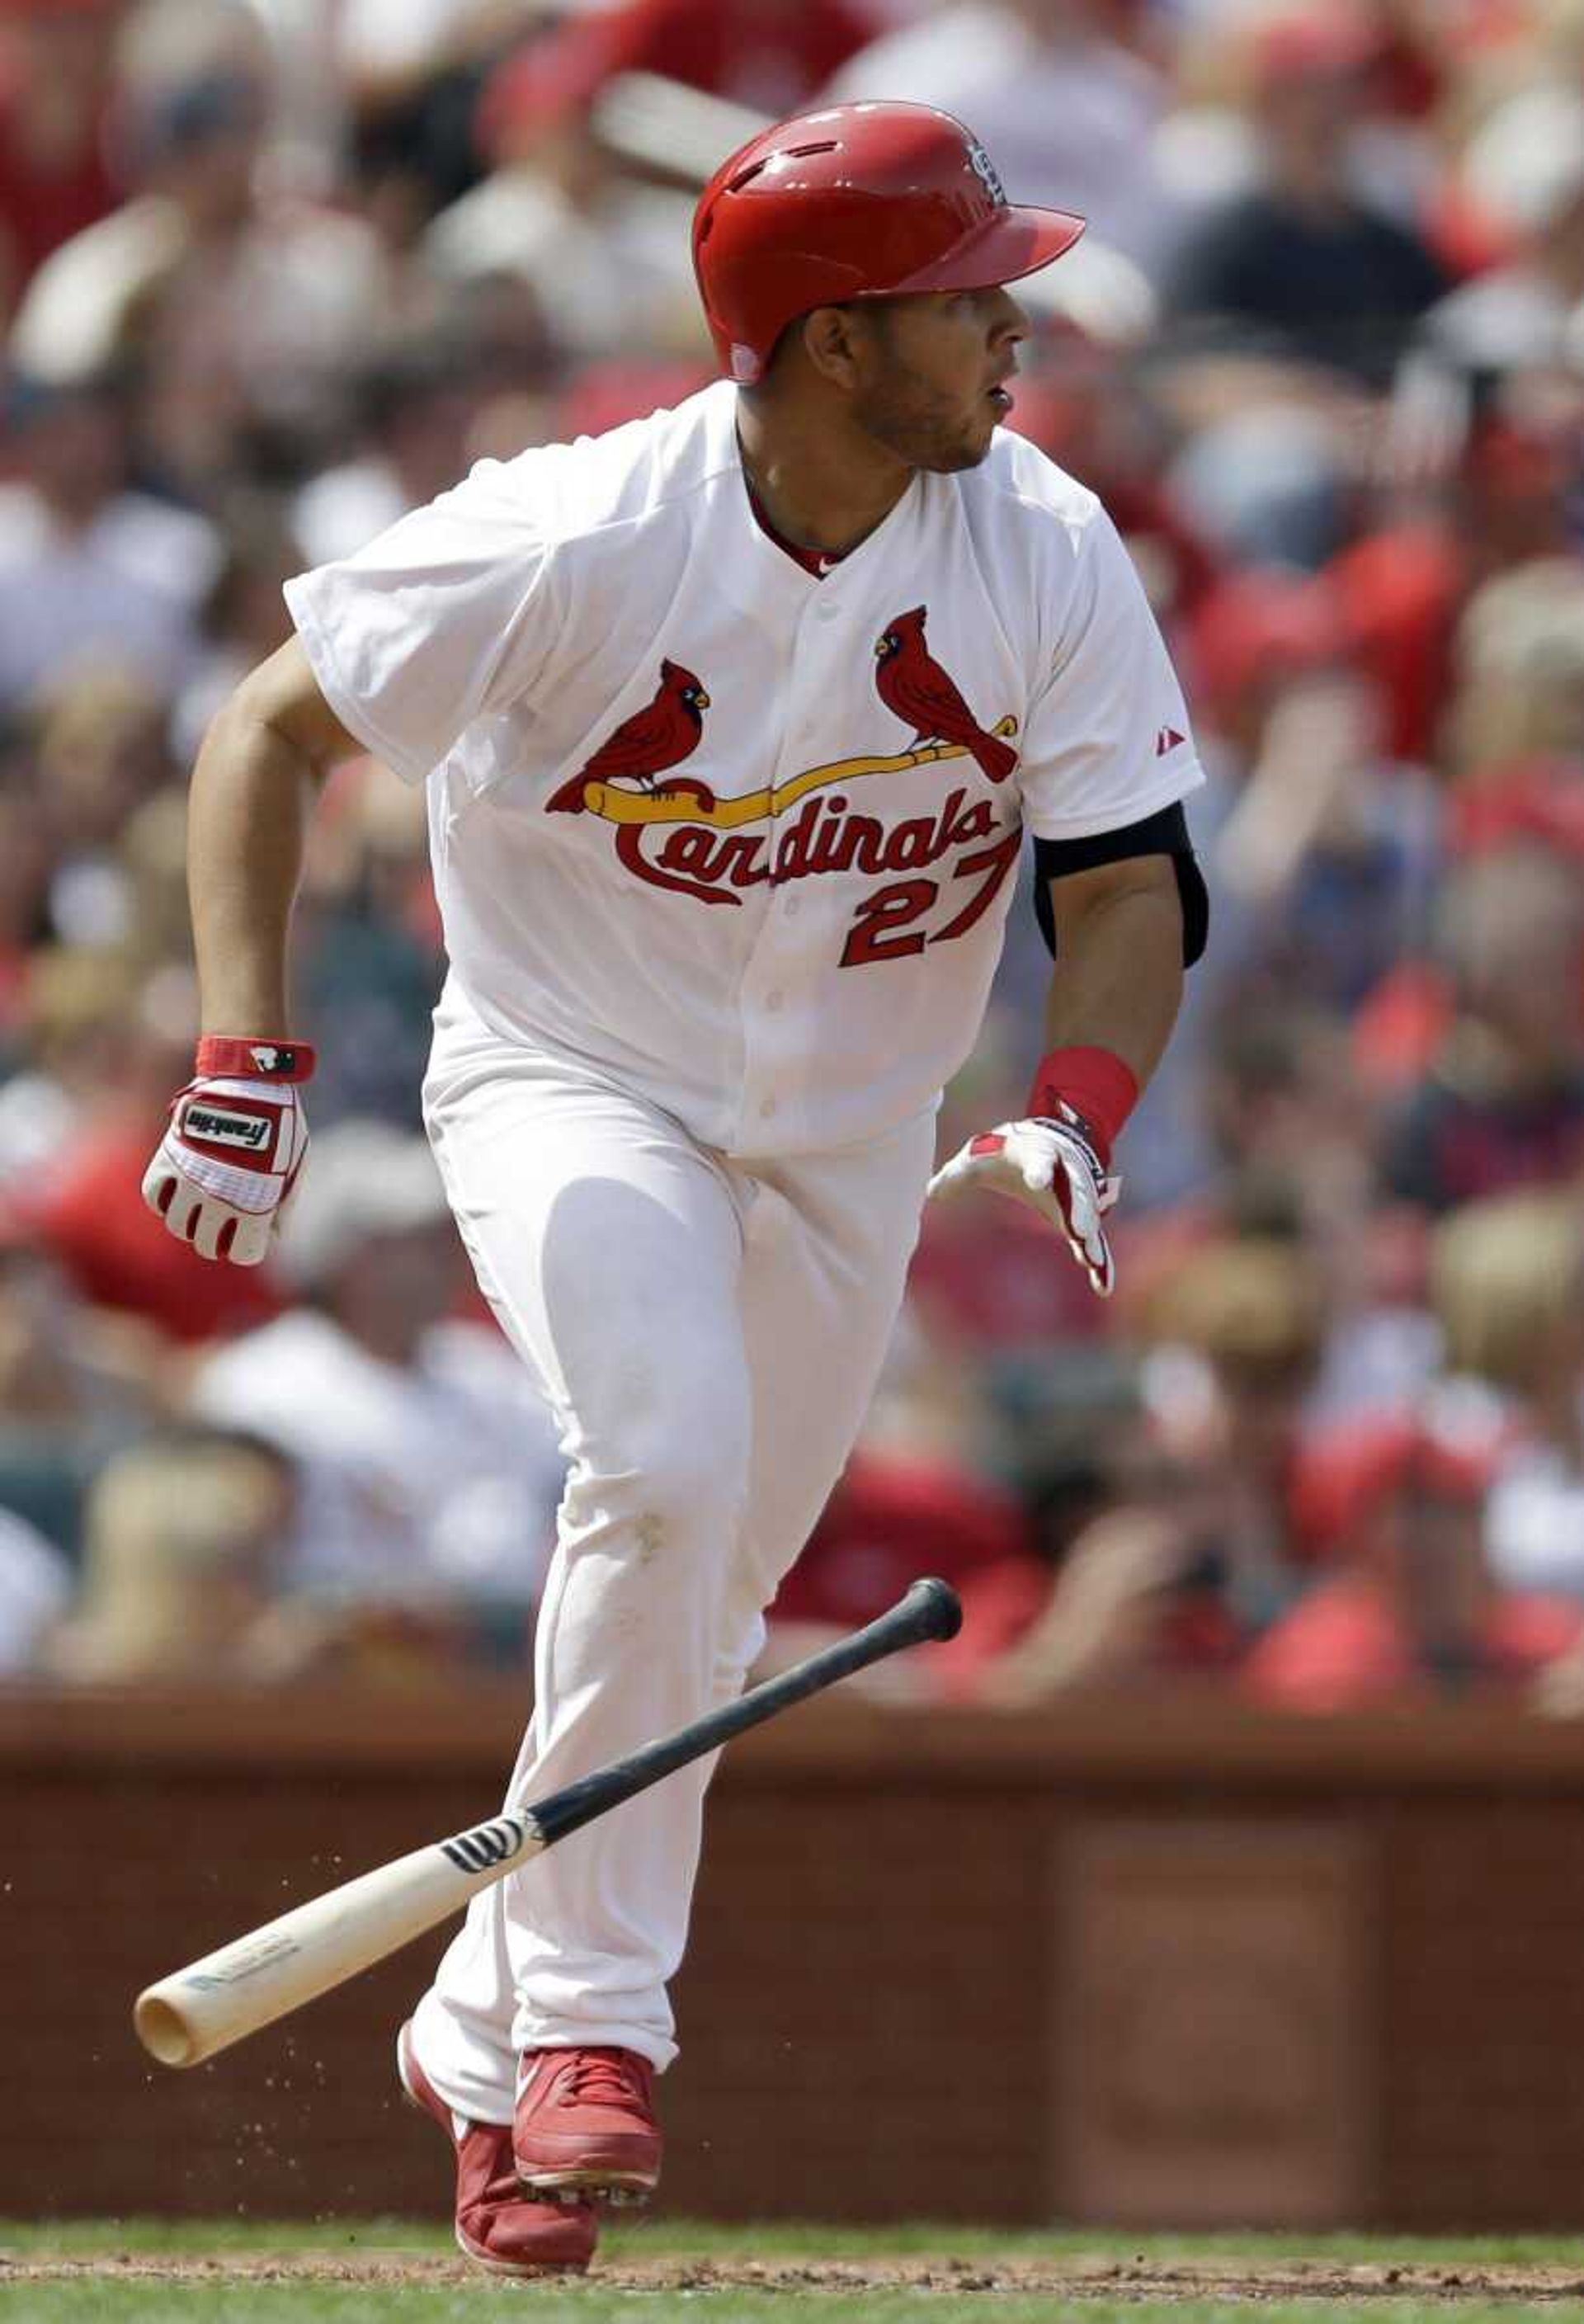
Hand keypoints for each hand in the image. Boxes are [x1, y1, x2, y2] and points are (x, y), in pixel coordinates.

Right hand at [141, 1074, 308, 1264]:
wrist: (249, 1081)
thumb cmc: (281, 1123)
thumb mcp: (296, 1164)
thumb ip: (284, 1202)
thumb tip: (272, 1234)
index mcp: (256, 1203)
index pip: (244, 1253)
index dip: (246, 1247)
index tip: (246, 1236)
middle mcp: (220, 1198)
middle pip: (206, 1245)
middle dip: (214, 1242)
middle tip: (217, 1230)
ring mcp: (191, 1180)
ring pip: (177, 1226)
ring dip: (187, 1224)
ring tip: (196, 1210)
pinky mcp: (167, 1160)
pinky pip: (153, 1198)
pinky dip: (162, 1201)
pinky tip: (176, 1193)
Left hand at [927, 1101, 1118, 1296]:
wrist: (1047, 1140)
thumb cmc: (1006, 1151)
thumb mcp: (978, 1156)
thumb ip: (957, 1175)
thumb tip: (931, 1192)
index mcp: (1037, 1153)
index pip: (1039, 1160)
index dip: (1037, 1169)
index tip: (1037, 1181)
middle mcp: (1065, 1173)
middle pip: (1076, 1190)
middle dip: (1079, 1209)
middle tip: (1080, 1231)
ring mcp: (1077, 1196)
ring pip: (1090, 1216)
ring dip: (1092, 1238)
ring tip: (1093, 1260)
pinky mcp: (1081, 1217)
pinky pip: (1094, 1239)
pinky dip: (1100, 1261)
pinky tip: (1102, 1287)